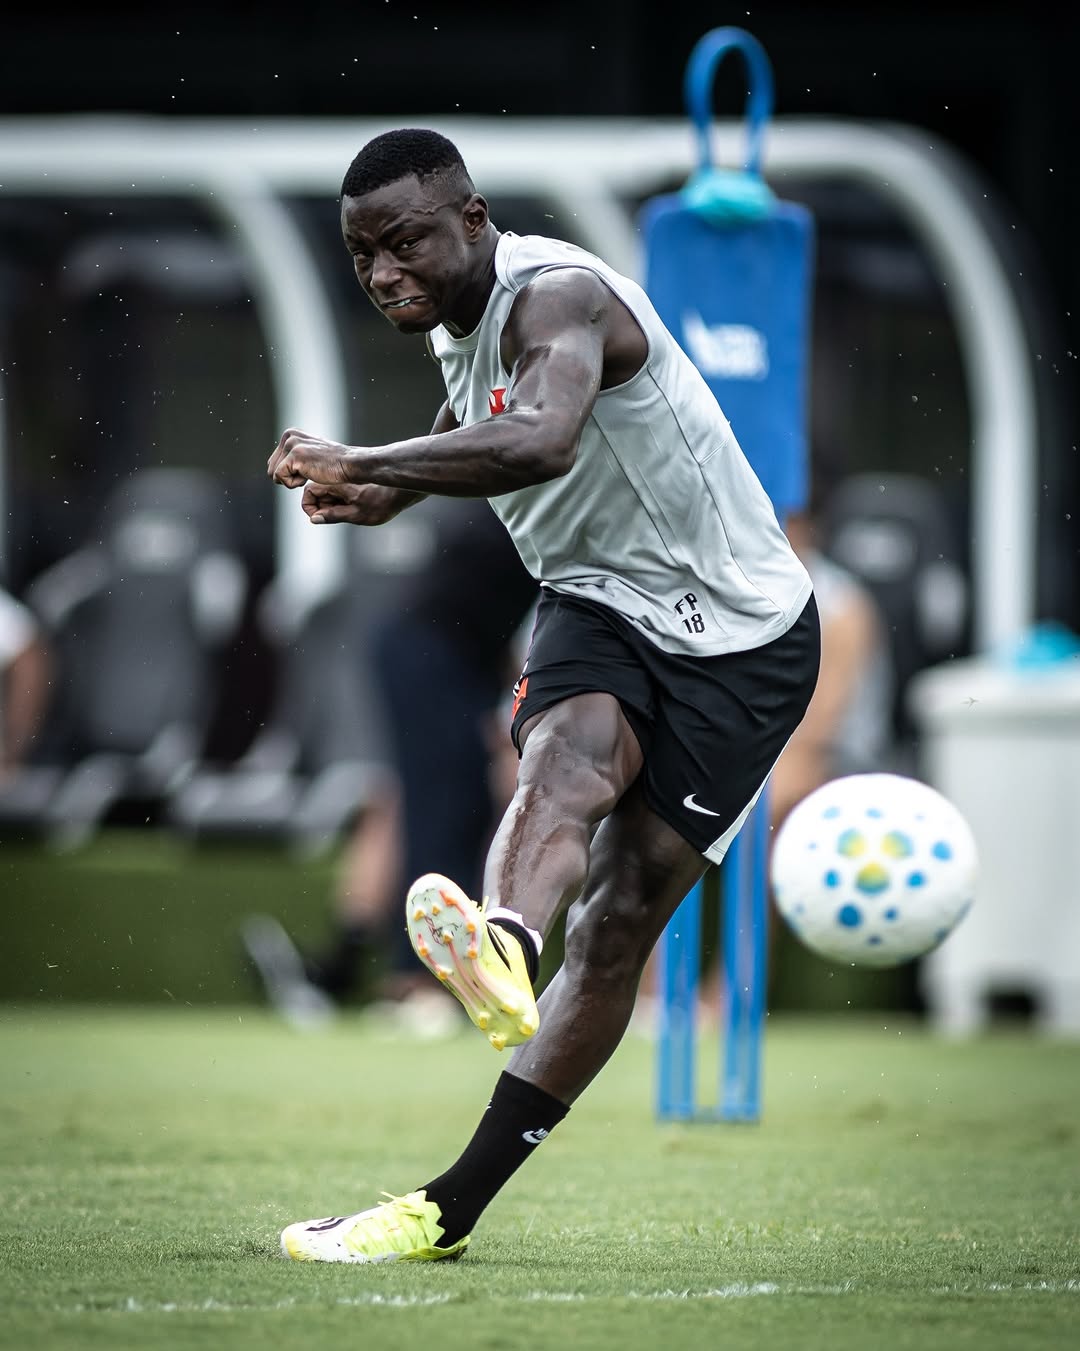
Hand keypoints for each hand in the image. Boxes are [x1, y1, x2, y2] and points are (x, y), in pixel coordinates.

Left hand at [268, 428, 353, 487]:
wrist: (348, 464)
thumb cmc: (332, 464)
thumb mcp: (308, 453)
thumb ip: (291, 455)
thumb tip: (271, 468)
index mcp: (290, 434)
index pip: (274, 462)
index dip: (290, 472)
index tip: (309, 467)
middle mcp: (289, 436)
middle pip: (271, 468)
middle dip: (289, 476)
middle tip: (310, 471)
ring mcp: (291, 445)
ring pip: (274, 475)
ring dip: (292, 480)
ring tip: (310, 472)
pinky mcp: (294, 456)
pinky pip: (280, 478)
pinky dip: (293, 484)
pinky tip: (309, 476)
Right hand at [301, 481, 421, 525]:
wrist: (401, 491)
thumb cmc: (382, 502)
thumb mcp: (356, 514)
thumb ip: (334, 516)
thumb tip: (314, 519)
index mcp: (336, 484)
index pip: (309, 492)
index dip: (309, 507)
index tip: (319, 518)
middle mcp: (337, 480)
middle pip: (316, 494)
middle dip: (321, 508)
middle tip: (339, 516)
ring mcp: (344, 482)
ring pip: (327, 496)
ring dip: (330, 508)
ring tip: (349, 513)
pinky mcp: (351, 486)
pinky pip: (337, 495)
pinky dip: (339, 504)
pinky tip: (354, 509)